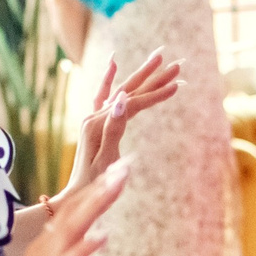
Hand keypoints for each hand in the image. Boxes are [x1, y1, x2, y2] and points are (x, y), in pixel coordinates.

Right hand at [0, 160, 128, 255]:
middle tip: (127, 162)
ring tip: (119, 180)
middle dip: (102, 185)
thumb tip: (84, 245)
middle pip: (75, 210)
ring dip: (98, 202)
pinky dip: (86, 247)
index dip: (96, 190)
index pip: (73, 211)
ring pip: (74, 226)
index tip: (119, 170)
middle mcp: (44, 250)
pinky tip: (105, 235)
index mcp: (45, 247)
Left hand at [65, 51, 180, 193]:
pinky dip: (110, 79)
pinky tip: (113, 63)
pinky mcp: (95, 124)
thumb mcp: (106, 160)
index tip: (178, 86)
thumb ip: (113, 129)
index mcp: (98, 125)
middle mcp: (94, 117)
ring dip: (142, 76)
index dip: (156, 95)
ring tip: (159, 59)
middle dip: (154, 77)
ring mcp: (93, 119)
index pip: (133, 104)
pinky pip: (104, 95)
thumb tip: (122, 100)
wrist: (76, 196)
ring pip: (122, 92)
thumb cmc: (94, 185)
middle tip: (177, 64)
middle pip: (128, 91)